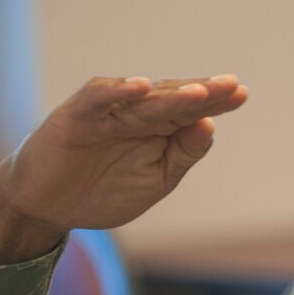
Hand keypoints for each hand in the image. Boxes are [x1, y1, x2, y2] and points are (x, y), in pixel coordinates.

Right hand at [0, 75, 248, 264]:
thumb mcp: (156, 180)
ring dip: (169, 95)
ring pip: (141, 100)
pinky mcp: (75, 117)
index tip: (242, 94)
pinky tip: (140, 87)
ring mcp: (105, 113)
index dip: (217, 101)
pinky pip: (97, 99)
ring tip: (200, 93)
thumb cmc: (105, 191)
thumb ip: (182, 155)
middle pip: (172, 99)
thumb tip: (210, 126)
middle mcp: (134, 114)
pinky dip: (116, 92)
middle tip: (231, 86)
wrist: (50, 208)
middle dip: (202, 92)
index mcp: (158, 129)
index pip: (191, 111)